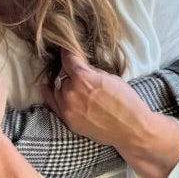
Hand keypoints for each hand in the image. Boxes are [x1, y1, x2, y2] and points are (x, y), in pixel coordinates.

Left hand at [46, 50, 178, 177]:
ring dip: (62, 83)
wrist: (132, 129)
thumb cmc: (126, 102)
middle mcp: (71, 92)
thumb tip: (81, 66)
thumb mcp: (110, 78)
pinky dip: (50, 94)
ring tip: (68, 81)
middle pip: (62, 74)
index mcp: (83, 78)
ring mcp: (67, 108)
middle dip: (69, 71)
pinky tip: (46, 87)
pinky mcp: (68, 121)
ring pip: (56, 88)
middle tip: (76, 71)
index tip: (66, 48)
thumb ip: (91, 71)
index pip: (67, 58)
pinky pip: (53, 104)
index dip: (67, 51)